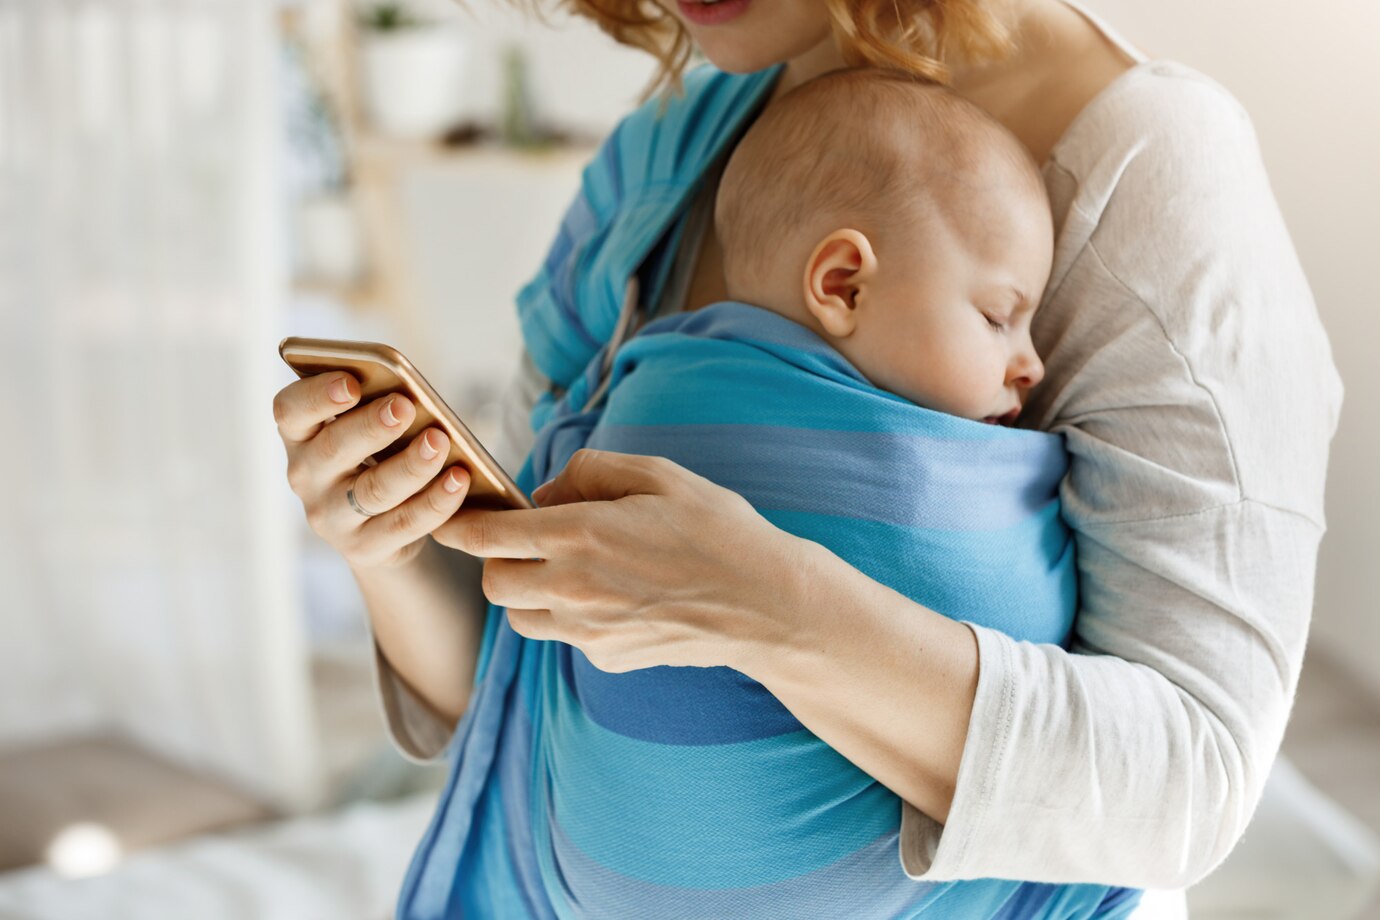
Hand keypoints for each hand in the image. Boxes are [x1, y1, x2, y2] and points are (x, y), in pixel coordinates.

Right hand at [273, 372, 472, 568]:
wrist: (378, 528)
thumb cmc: (374, 456)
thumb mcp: (364, 428)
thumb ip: (376, 406)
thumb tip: (412, 393)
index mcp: (301, 435)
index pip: (290, 410)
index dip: (317, 395)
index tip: (351, 383)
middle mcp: (306, 476)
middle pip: (333, 449)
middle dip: (372, 426)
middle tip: (405, 407)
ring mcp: (332, 517)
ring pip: (373, 491)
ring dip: (410, 465)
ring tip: (439, 442)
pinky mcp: (364, 548)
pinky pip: (403, 524)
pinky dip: (435, 501)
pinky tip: (458, 479)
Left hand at [430, 449, 814, 673]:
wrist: (767, 606)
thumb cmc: (718, 531)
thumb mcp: (659, 475)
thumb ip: (590, 471)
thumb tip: (544, 492)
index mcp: (581, 534)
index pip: (487, 536)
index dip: (458, 526)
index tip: (451, 518)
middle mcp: (574, 588)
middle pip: (493, 584)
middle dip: (497, 561)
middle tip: (527, 542)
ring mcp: (589, 631)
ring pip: (521, 617)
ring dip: (528, 592)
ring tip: (569, 570)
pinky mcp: (607, 658)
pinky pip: (565, 637)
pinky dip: (570, 617)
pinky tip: (614, 597)